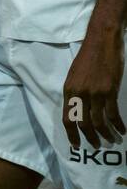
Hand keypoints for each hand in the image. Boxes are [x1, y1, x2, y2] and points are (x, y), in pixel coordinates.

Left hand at [62, 24, 125, 149]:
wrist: (101, 43)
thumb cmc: (87, 58)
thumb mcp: (74, 76)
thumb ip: (75, 93)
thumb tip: (77, 109)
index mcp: (69, 90)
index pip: (67, 118)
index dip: (72, 133)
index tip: (76, 144)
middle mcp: (80, 94)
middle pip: (83, 123)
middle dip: (90, 137)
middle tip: (97, 146)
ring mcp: (95, 93)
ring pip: (99, 121)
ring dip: (106, 134)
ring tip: (112, 140)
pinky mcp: (109, 91)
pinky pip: (113, 113)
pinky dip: (118, 125)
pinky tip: (122, 130)